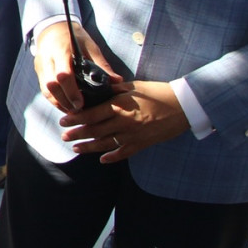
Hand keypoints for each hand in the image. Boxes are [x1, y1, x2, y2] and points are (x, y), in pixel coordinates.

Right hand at [31, 19, 129, 114]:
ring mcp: (40, 65)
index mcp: (61, 49)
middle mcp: (47, 58)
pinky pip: (44, 89)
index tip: (81, 103)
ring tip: (73, 111)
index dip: (71, 91)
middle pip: (51, 85)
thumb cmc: (73, 36)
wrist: (52, 27)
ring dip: (58, 103)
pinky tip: (65, 105)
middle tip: (78, 111)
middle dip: (64, 101)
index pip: (63, 74)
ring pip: (45, 89)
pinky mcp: (38, 70)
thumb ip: (101, 64)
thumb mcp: (89, 46)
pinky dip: (54, 99)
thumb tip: (117, 81)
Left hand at [59, 80, 187, 162]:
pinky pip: (123, 153)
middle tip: (64, 136)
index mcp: (119, 106)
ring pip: (105, 144)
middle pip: (94, 131)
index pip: (91, 115)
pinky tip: (102, 160)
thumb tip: (98, 86)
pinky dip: (111, 157)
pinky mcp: (142, 144)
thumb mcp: (133, 87)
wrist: (183, 106)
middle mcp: (123, 122)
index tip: (63, 121)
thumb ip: (114, 89)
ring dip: (88, 147)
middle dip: (77, 134)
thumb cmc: (158, 92)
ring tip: (76, 148)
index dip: (75, 119)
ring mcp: (132, 135)